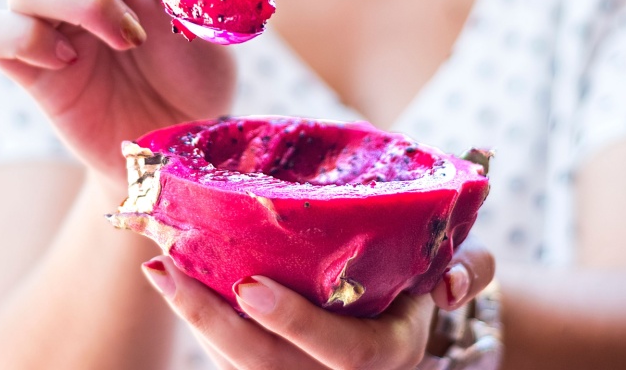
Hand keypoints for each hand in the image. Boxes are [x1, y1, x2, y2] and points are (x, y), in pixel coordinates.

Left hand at [142, 238, 496, 369]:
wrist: (408, 312)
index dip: (294, 323)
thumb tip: (454, 283)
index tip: (249, 284)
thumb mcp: (455, 270)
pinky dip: (197, 315)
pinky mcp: (267, 366)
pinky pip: (227, 353)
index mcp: (386, 353)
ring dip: (192, 316)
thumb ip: (469, 267)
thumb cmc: (424, 280)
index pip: (341, 354)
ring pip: (237, 365)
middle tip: (168, 270)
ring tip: (156, 265)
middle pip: (266, 368)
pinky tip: (168, 274)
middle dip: (212, 323)